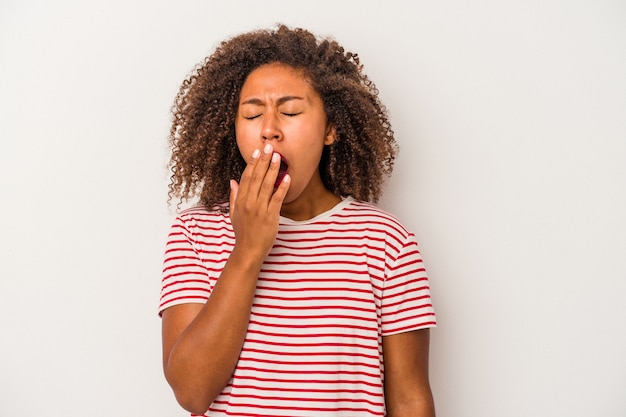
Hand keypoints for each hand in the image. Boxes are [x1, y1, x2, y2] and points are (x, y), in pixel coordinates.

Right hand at [229, 144, 290, 260]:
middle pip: (256, 177)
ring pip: (267, 185)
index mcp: (240, 200)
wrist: (248, 251)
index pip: (246, 177)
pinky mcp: (270, 217)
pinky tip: (287, 177)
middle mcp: (249, 203)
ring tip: (278, 157)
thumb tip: (232, 181)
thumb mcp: (233, 214)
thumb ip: (234, 196)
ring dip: (273, 170)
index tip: (258, 152)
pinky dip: (282, 188)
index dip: (252, 163)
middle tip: (270, 147)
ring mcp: (259, 209)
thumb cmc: (242, 233)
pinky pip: (277, 199)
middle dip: (264, 161)